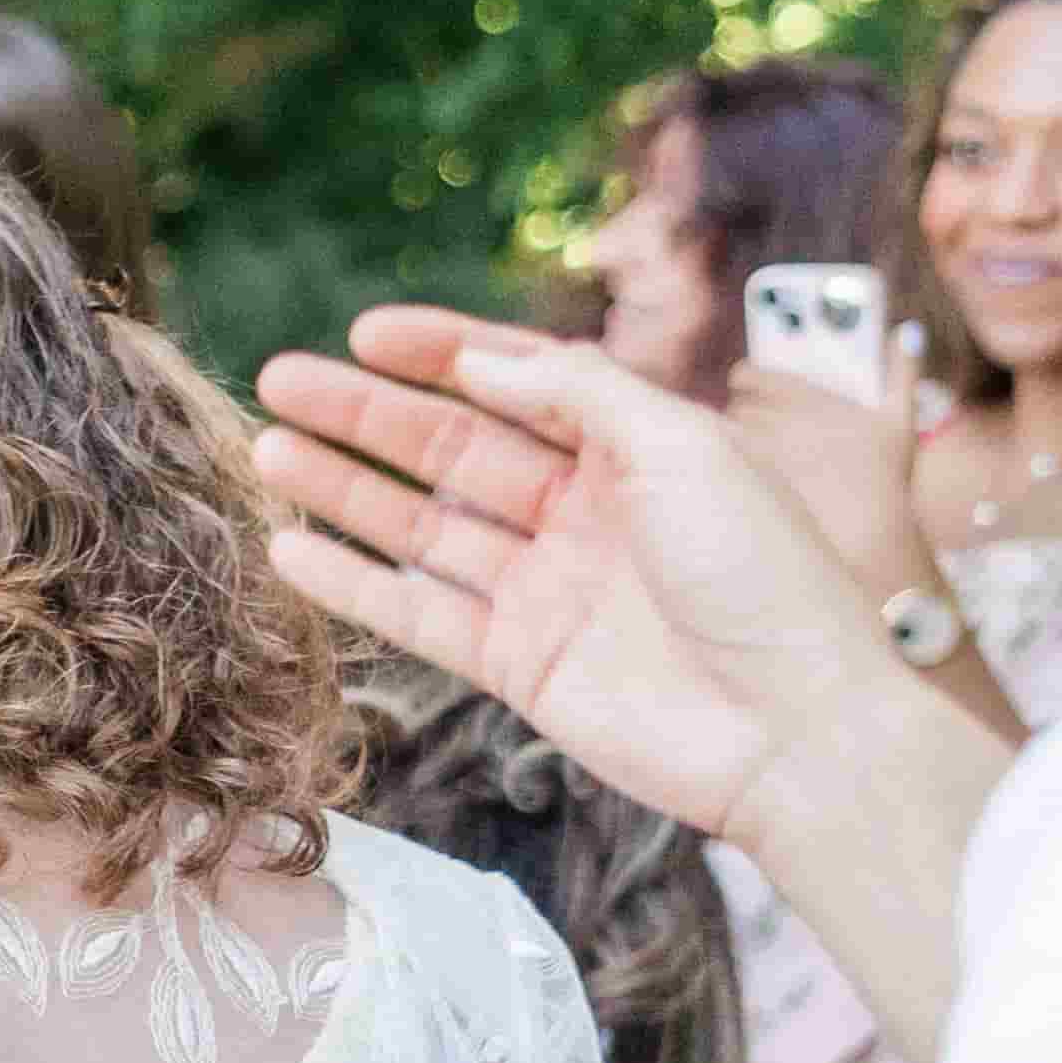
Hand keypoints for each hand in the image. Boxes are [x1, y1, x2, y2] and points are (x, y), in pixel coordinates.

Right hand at [249, 316, 926, 839]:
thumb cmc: (766, 580)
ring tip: (266, 452)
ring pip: (424, 528)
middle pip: (455, 450)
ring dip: (346, 490)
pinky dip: (355, 584)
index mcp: (636, 453)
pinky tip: (294, 549)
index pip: (520, 385)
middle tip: (282, 381)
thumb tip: (483, 359)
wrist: (795, 730)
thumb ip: (581, 394)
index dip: (443, 352)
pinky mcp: (519, 665)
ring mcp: (547, 591)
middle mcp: (585, 516)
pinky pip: (419, 616)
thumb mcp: (686, 449)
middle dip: (368, 414)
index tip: (366, 332)